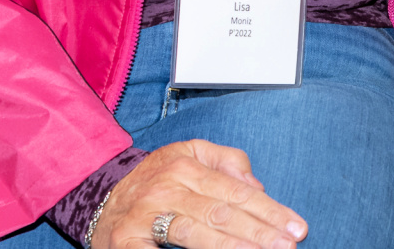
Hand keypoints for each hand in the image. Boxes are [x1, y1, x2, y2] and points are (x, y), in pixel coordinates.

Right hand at [92, 140, 306, 248]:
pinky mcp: (126, 242)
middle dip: (260, 232)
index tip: (296, 227)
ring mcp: (145, 216)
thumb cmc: (154, 179)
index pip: (237, 192)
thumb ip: (226, 162)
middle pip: (222, 213)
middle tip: (289, 246)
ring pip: (196, 233)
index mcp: (184, 165)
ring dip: (233, 247)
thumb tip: (257, 186)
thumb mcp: (187, 155)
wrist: (97, 198)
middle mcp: (166, 188)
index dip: (269, 211)